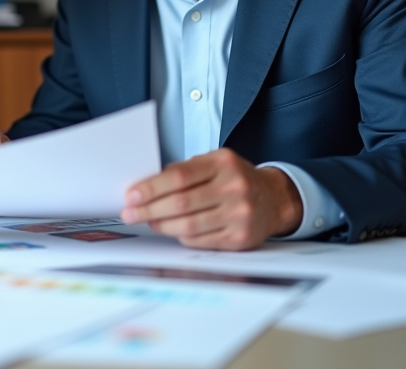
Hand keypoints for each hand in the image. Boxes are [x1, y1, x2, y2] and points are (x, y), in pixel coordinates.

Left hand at [121, 148, 301, 250]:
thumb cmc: (236, 178)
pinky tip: (174, 230)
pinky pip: (201, 241)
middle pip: (181, 203)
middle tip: (131, 213)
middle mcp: (234, 188)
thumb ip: (185, 171)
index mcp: (223, 163)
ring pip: (189, 226)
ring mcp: (239, 215)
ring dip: (162, 225)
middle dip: (149, 209)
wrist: (274, 199)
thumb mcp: (215, 162)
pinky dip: (182, 236)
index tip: (132, 195)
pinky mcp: (240, 238)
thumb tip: (147, 186)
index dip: (151, 187)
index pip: (179, 176)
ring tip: (149, 221)